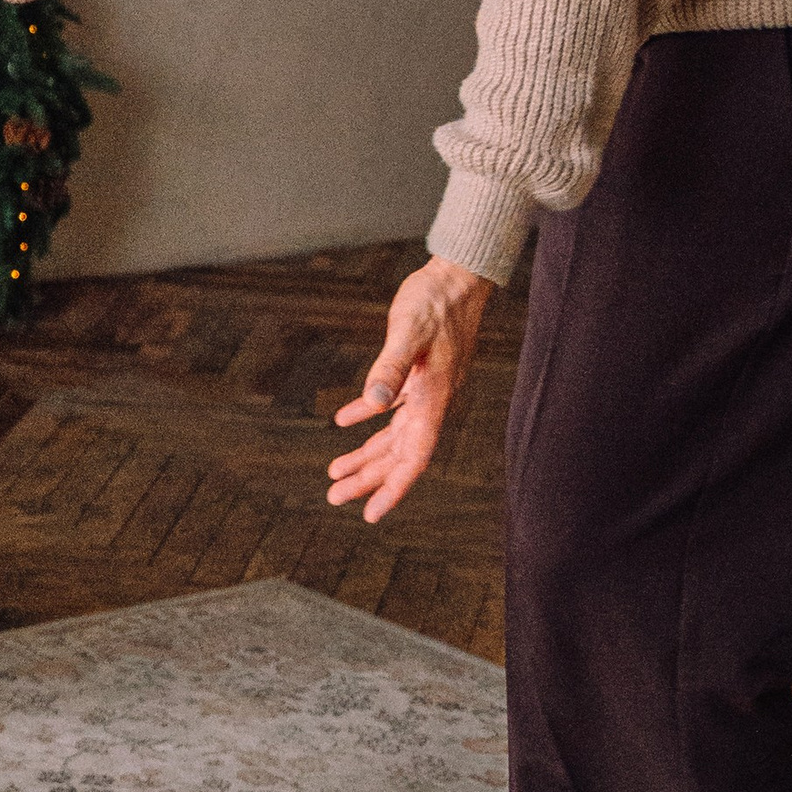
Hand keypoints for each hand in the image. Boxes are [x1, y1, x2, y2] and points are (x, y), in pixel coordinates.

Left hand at [327, 256, 492, 522]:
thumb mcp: (407, 330)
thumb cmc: (435, 301)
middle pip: (399, 453)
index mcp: (433, 398)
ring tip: (336, 473)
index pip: (414, 457)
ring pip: (394, 434)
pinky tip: (345, 422)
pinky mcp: (417, 373)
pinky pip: (392, 406)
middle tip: (334, 497)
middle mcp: (432, 401)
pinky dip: (367, 417)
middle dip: (369, 479)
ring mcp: (426, 388)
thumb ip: (389, 366)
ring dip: (366, 455)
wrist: (457, 276)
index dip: (393, 488)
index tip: (370, 515)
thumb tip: (372, 403)